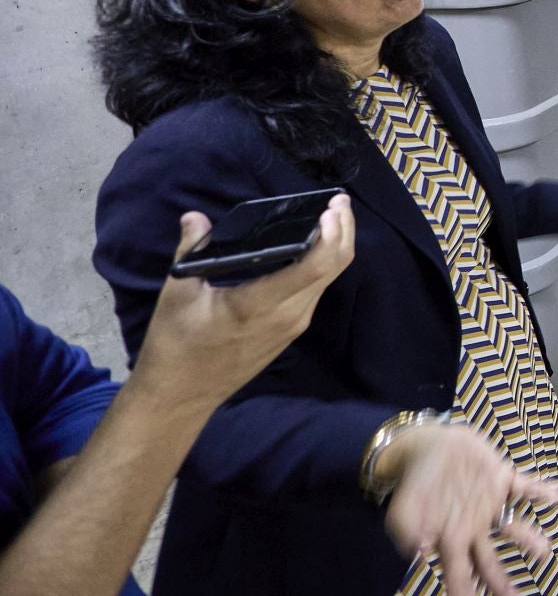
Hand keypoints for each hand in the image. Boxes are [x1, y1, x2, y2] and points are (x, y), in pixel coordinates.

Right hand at [128, 196, 354, 415]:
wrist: (181, 396)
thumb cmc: (174, 345)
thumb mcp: (176, 294)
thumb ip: (191, 250)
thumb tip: (194, 216)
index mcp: (259, 305)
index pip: (313, 266)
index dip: (331, 234)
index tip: (331, 207)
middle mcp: (288, 315)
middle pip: (332, 268)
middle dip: (343, 230)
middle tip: (339, 201)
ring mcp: (294, 325)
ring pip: (329, 279)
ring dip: (336, 246)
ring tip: (332, 216)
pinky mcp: (292, 330)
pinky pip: (317, 290)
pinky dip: (324, 264)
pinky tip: (316, 245)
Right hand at [382, 423, 557, 595]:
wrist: (428, 445)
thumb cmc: (416, 480)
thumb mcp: (402, 507)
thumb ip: (405, 529)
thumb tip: (417, 550)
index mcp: (450, 537)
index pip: (459, 571)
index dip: (464, 588)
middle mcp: (473, 525)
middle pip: (488, 560)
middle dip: (500, 580)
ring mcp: (490, 503)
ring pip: (512, 527)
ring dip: (528, 538)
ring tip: (543, 551)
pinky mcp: (500, 479)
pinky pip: (524, 486)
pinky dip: (539, 490)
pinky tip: (553, 495)